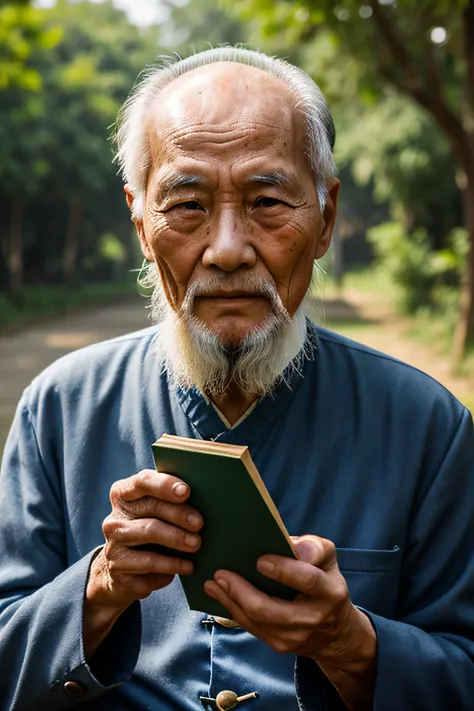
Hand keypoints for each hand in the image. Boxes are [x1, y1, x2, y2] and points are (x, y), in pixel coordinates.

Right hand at [84, 469, 202, 654]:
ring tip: (196, 545)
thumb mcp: (155, 515)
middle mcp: (114, 517)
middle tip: (199, 523)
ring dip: (177, 538)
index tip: (185, 491)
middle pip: (150, 507)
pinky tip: (188, 566)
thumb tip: (206, 497)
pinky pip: (149, 563)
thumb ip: (170, 501)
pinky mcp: (118, 568)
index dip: (164, 484)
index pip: (142, 482)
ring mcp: (113, 544)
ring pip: (149, 532)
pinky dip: (172, 564)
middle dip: (178, 513)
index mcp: (123, 495)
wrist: (125, 575)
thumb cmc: (150, 534)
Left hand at [204, 535, 375, 709]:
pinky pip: (251, 627)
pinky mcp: (279, 645)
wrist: (335, 633)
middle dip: (242, 591)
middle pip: (271, 610)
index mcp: (329, 593)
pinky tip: (219, 595)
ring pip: (256, 621)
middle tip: (221, 573)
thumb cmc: (326, 584)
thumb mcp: (328, 560)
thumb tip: (288, 544)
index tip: (260, 560)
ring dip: (230, 601)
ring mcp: (294, 638)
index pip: (308, 582)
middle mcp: (313, 619)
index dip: (283, 571)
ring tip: (212, 583)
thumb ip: (313, 548)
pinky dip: (232, 610)